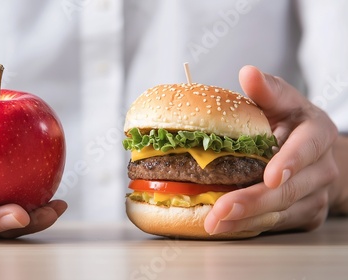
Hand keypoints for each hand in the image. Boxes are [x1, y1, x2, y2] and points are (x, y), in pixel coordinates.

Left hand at [204, 65, 338, 234]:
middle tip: (220, 211)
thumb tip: (247, 72)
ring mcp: (316, 195)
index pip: (307, 149)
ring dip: (247, 220)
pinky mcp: (306, 215)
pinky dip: (251, 226)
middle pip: (289, 190)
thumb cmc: (290, 121)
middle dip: (253, 201)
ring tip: (214, 224)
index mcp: (318, 134)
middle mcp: (322, 168)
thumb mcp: (282, 101)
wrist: (315, 153)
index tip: (270, 176)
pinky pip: (279, 224)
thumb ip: (267, 90)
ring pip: (282, 212)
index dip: (290, 163)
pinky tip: (225, 227)